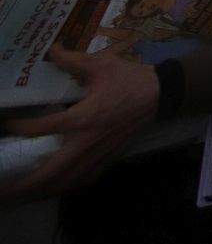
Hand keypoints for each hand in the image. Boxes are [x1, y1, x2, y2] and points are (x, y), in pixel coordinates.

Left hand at [1, 48, 158, 197]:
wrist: (163, 93)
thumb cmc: (130, 79)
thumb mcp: (102, 64)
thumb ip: (74, 60)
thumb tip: (52, 50)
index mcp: (82, 117)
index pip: (42, 128)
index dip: (20, 128)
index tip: (8, 126)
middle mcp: (87, 141)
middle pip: (51, 171)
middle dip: (26, 184)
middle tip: (6, 192)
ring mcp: (99, 153)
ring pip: (67, 180)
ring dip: (44, 190)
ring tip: (26, 193)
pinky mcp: (110, 157)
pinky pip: (85, 178)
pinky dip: (67, 185)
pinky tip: (58, 185)